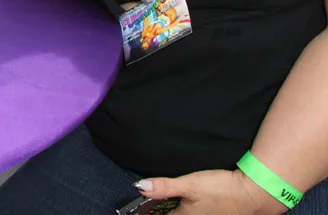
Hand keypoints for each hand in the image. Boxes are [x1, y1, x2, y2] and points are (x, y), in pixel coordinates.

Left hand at [137, 169, 282, 214]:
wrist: (255, 194)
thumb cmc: (223, 189)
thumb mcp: (190, 184)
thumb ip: (165, 186)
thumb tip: (140, 186)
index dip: (150, 210)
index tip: (143, 205)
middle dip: (165, 209)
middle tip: (155, 201)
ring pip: (185, 213)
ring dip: (178, 208)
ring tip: (171, 200)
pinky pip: (197, 212)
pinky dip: (190, 207)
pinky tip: (191, 201)